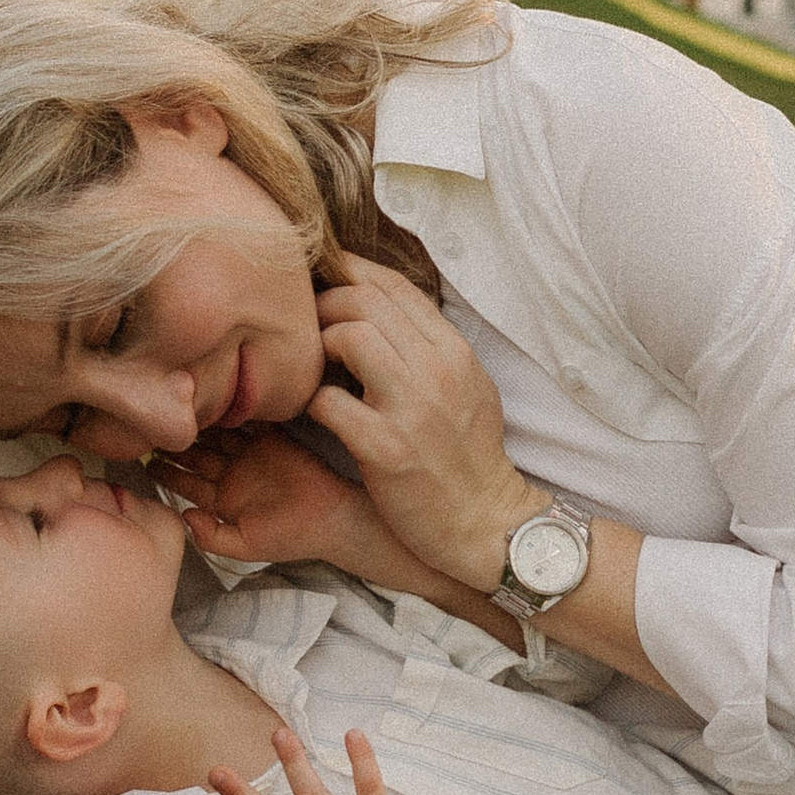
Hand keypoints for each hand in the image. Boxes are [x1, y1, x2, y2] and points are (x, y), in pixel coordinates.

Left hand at [158, 426, 424, 580]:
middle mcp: (232, 473)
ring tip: (177, 407)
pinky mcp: (272, 438)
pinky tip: (214, 398)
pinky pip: (248, 420)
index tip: (142, 458)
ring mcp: (252, 453)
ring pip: (216, 434)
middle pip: (195, 453)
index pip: (186, 481)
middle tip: (151, 424)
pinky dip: (231, 411)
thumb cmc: (289, 538)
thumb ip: (210, 537)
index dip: (165, 471)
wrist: (332, 519)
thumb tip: (184, 513)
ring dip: (198, 423)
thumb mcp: (244, 547)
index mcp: (222, 500)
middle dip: (174, 441)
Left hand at [308, 255, 537, 593]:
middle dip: (326, 305)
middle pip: (365, 300)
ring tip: (314, 368)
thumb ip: (431, 348)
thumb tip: (384, 312)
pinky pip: (329, 402)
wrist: (486, 523)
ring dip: (318, 346)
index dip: (351, 271)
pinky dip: (311, 401)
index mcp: (455, 351)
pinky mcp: (385, 448)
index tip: (324, 279)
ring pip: (349, 337)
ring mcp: (412, 408)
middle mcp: (437, 370)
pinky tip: (314, 411)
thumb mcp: (468, 388)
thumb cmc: (469, 457)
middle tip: (309, 326)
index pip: (395, 285)